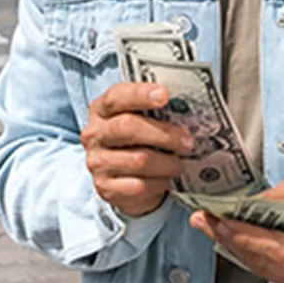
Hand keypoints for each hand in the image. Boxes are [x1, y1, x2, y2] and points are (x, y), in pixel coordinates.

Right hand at [82, 83, 194, 217]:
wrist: (126, 179)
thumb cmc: (140, 141)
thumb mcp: (145, 120)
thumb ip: (158, 111)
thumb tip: (189, 109)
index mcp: (102, 110)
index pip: (116, 96)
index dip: (140, 94)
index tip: (164, 95)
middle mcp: (95, 135)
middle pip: (127, 127)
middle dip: (164, 134)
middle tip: (188, 142)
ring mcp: (97, 162)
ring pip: (138, 160)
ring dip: (167, 163)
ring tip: (180, 164)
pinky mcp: (105, 188)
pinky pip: (138, 186)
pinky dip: (159, 183)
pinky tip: (165, 179)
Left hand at [190, 171, 283, 282]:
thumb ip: (275, 199)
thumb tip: (238, 208)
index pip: (280, 248)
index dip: (246, 237)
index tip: (220, 221)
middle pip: (267, 261)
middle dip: (232, 238)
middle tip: (206, 220)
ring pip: (264, 269)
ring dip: (236, 248)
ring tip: (214, 227)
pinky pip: (271, 272)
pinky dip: (252, 256)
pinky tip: (236, 240)